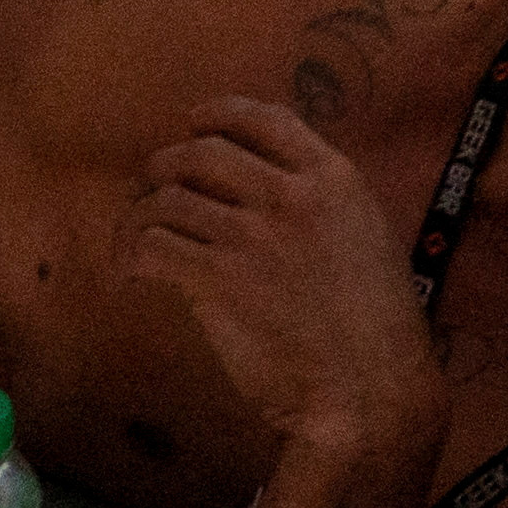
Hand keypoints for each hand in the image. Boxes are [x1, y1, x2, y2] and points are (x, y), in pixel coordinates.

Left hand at [136, 96, 450, 489]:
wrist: (370, 393)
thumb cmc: (377, 333)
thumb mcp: (367, 242)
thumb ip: (321, 208)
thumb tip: (261, 193)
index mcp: (334, 179)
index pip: (264, 119)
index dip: (219, 114)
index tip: (194, 123)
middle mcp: (289, 195)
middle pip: (200, 152)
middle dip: (165, 165)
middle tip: (150, 188)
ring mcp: (251, 235)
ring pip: (167, 199)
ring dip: (139, 217)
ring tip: (133, 239)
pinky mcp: (218, 279)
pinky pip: (153, 247)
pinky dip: (131, 257)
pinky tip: (131, 276)